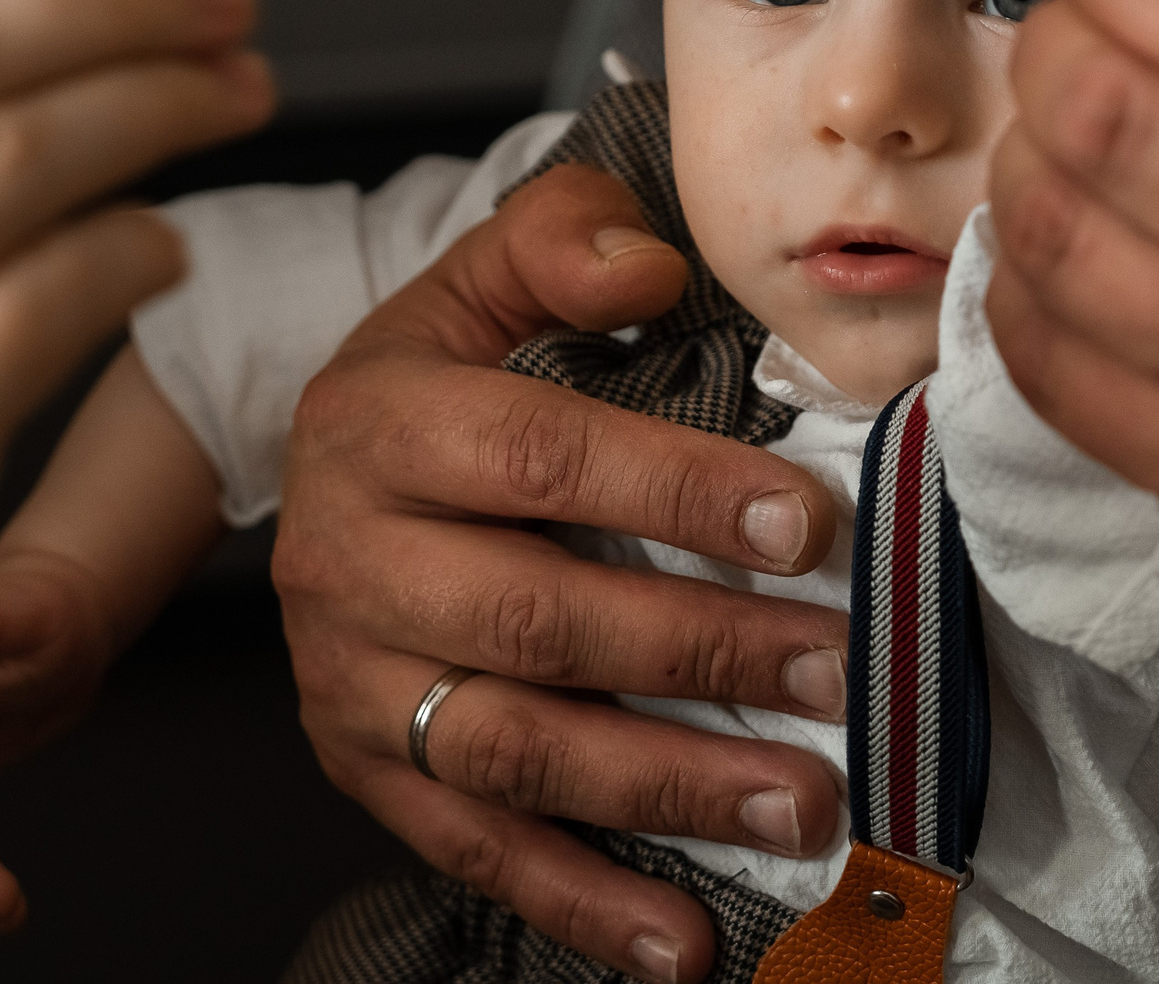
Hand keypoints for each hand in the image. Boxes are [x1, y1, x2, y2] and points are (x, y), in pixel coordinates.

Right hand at [274, 163, 849, 983]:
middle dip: (698, 652)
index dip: (678, 492)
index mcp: (381, 422)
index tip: (809, 526)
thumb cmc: (441, 373)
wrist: (321, 470)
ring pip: (511, 749)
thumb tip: (647, 268)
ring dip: (664, 786)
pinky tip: (681, 940)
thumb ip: (560, 243)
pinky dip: (579, 901)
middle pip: (534, 618)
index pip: (541, 457)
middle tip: (837, 674)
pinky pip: (473, 847)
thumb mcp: (479, 278)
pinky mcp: (364, 769)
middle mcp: (348, 558)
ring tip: (801, 802)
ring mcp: (350, 680)